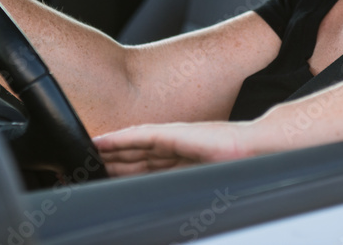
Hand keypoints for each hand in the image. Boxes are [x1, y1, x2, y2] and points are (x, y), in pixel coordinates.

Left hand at [93, 121, 259, 176]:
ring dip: (109, 150)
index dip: (124, 169)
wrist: (256, 150)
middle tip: (87, 166)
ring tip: (88, 153)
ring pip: (133, 146)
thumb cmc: (239, 169)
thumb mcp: (203, 183)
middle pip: (135, 156)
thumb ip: (182, 189)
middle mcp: (175, 148)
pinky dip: (119, 139)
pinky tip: (103, 142)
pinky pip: (140, 136)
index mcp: (184, 162)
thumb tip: (159, 208)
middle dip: (111, 161)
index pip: (146, 166)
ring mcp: (174, 139)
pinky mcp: (173, 134)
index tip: (103, 175)